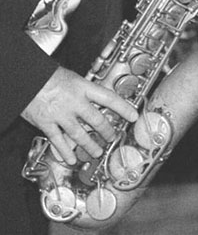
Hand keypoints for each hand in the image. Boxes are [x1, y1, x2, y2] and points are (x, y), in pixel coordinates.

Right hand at [21, 67, 138, 164]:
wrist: (26, 78)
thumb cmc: (48, 76)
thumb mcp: (73, 78)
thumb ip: (85, 91)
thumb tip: (99, 100)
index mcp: (82, 88)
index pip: (109, 98)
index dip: (124, 108)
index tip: (133, 116)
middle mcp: (74, 102)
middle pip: (96, 120)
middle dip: (106, 131)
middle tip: (112, 137)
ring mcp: (60, 114)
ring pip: (79, 134)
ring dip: (90, 145)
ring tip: (96, 151)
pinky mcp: (46, 123)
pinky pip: (58, 140)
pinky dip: (65, 151)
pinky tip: (71, 159)